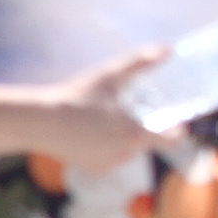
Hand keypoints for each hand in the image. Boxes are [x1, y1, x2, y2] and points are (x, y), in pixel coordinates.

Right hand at [40, 48, 179, 169]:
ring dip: (126, 138)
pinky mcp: (94, 169)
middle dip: (144, 129)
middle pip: (148, 142)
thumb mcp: (110, 75)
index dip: (177, 130)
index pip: (172, 140)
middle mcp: (127, 154)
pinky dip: (108, 148)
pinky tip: (94, 133)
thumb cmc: (78, 97)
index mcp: (136, 135)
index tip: (176, 120)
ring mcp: (110, 164)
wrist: (40, 122)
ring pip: (129, 150)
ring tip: (108, 120)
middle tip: (130, 111)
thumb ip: (141, 62)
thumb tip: (169, 48)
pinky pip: (111, 158)